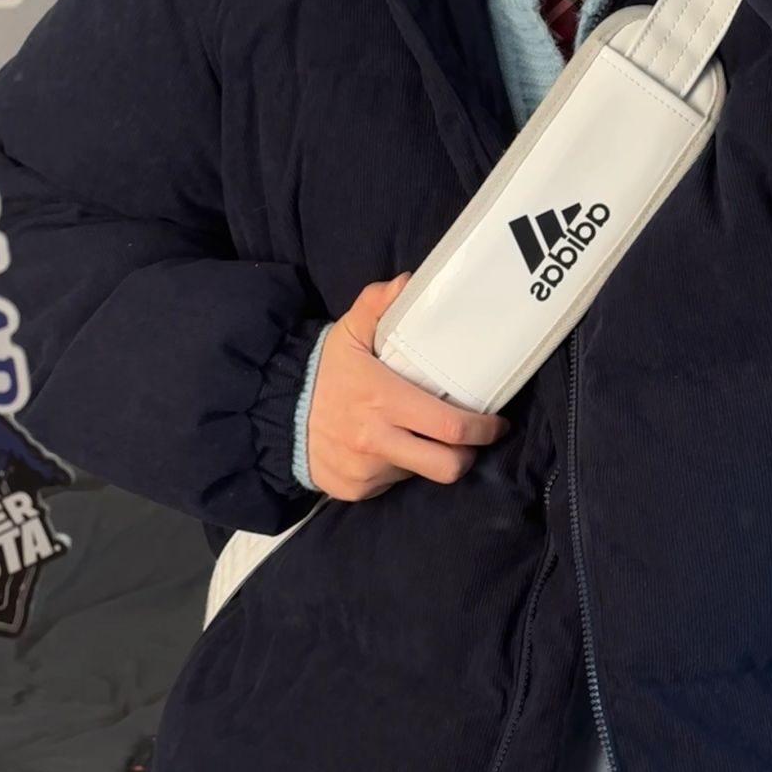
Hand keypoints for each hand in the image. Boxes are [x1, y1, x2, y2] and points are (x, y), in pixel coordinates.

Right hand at [306, 273, 510, 501]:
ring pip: (418, 474)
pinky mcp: (355, 490)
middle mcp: (377, 441)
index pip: (451, 427)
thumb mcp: (348, 333)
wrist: (275, 414)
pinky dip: (394, 470)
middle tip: (470, 440)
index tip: (496, 424)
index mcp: (384, 400)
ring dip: (425, 458)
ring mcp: (366, 471)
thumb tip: (408, 281)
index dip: (484, 431)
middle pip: (447, 466)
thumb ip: (376, 303)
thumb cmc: (322, 374)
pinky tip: (382, 450)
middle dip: (468, 455)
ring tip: (413, 435)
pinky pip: (390, 484)